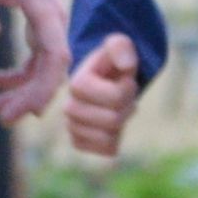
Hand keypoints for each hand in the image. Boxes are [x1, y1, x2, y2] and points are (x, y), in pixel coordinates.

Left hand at [0, 0, 70, 124]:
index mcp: (46, 12)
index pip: (55, 59)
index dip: (44, 88)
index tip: (24, 111)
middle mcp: (53, 22)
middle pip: (49, 71)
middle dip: (26, 98)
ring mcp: (47, 25)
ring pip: (41, 69)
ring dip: (19, 90)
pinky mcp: (38, 25)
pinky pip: (33, 59)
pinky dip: (15, 75)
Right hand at [63, 33, 143, 159]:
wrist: (103, 80)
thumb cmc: (112, 64)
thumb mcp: (119, 47)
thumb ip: (121, 47)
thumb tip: (126, 65)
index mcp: (77, 84)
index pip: (114, 97)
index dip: (127, 90)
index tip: (126, 79)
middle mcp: (69, 108)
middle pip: (113, 120)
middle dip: (126, 107)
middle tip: (124, 95)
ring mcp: (73, 127)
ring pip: (109, 137)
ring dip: (121, 122)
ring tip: (118, 108)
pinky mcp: (80, 142)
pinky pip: (106, 150)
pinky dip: (115, 139)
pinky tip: (112, 126)